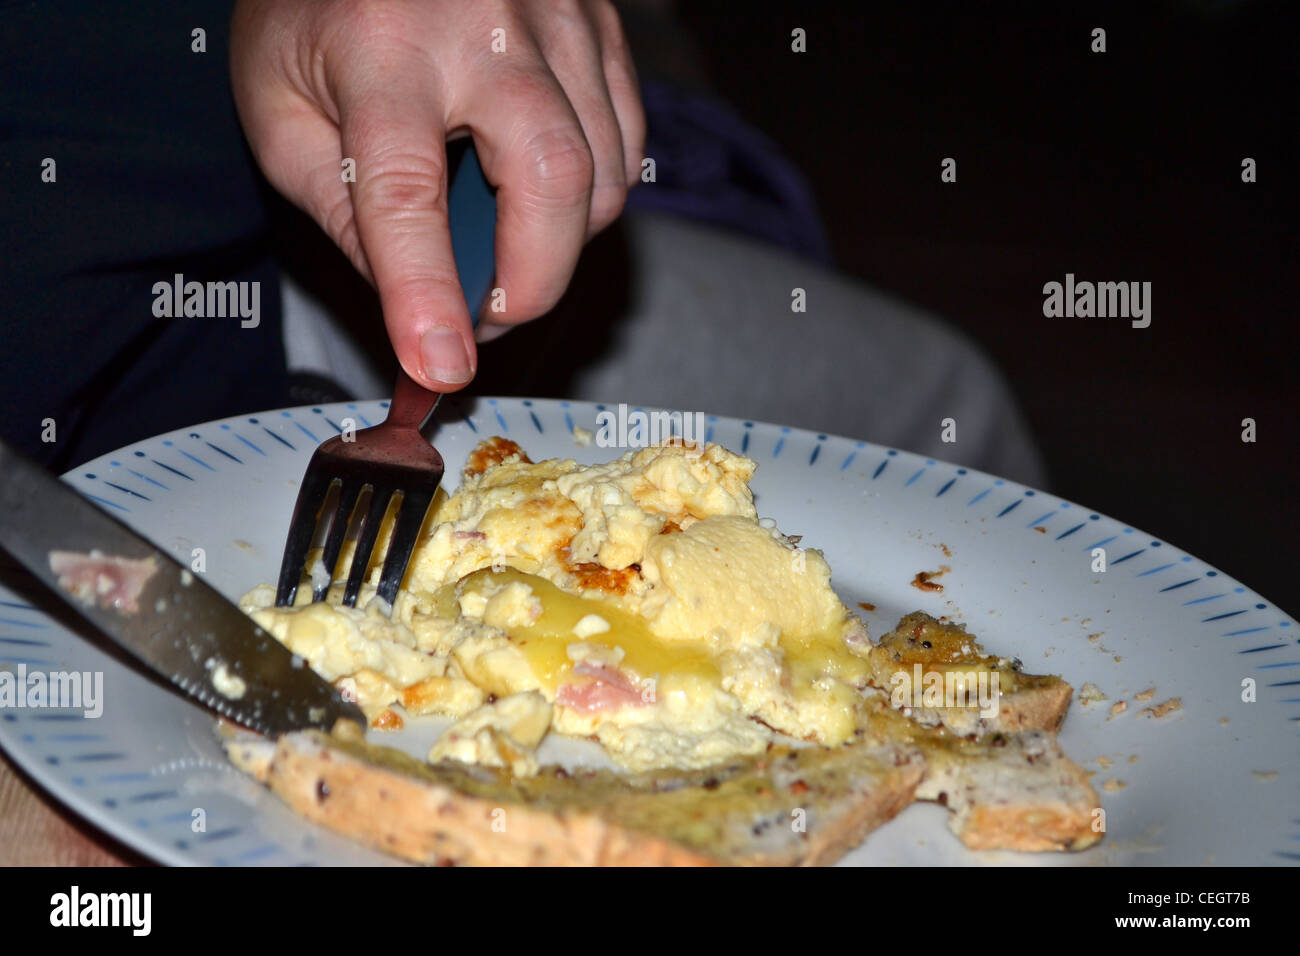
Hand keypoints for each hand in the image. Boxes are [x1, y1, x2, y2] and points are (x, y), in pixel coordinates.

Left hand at [230, 0, 644, 389]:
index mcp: (380, 42)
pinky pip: (626, 141)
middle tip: (486, 317)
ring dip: (560, 245)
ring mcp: (558, 15)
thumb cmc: (316, 7)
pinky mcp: (599, 22)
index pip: (406, 191)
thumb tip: (417, 297)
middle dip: (532, 282)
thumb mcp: (280, 105)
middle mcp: (482, 22)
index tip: (441, 365)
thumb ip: (340, 208)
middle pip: (551, 179)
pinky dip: (595, 196)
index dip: (425, 292)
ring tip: (504, 251)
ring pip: (603, 171)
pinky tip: (541, 198)